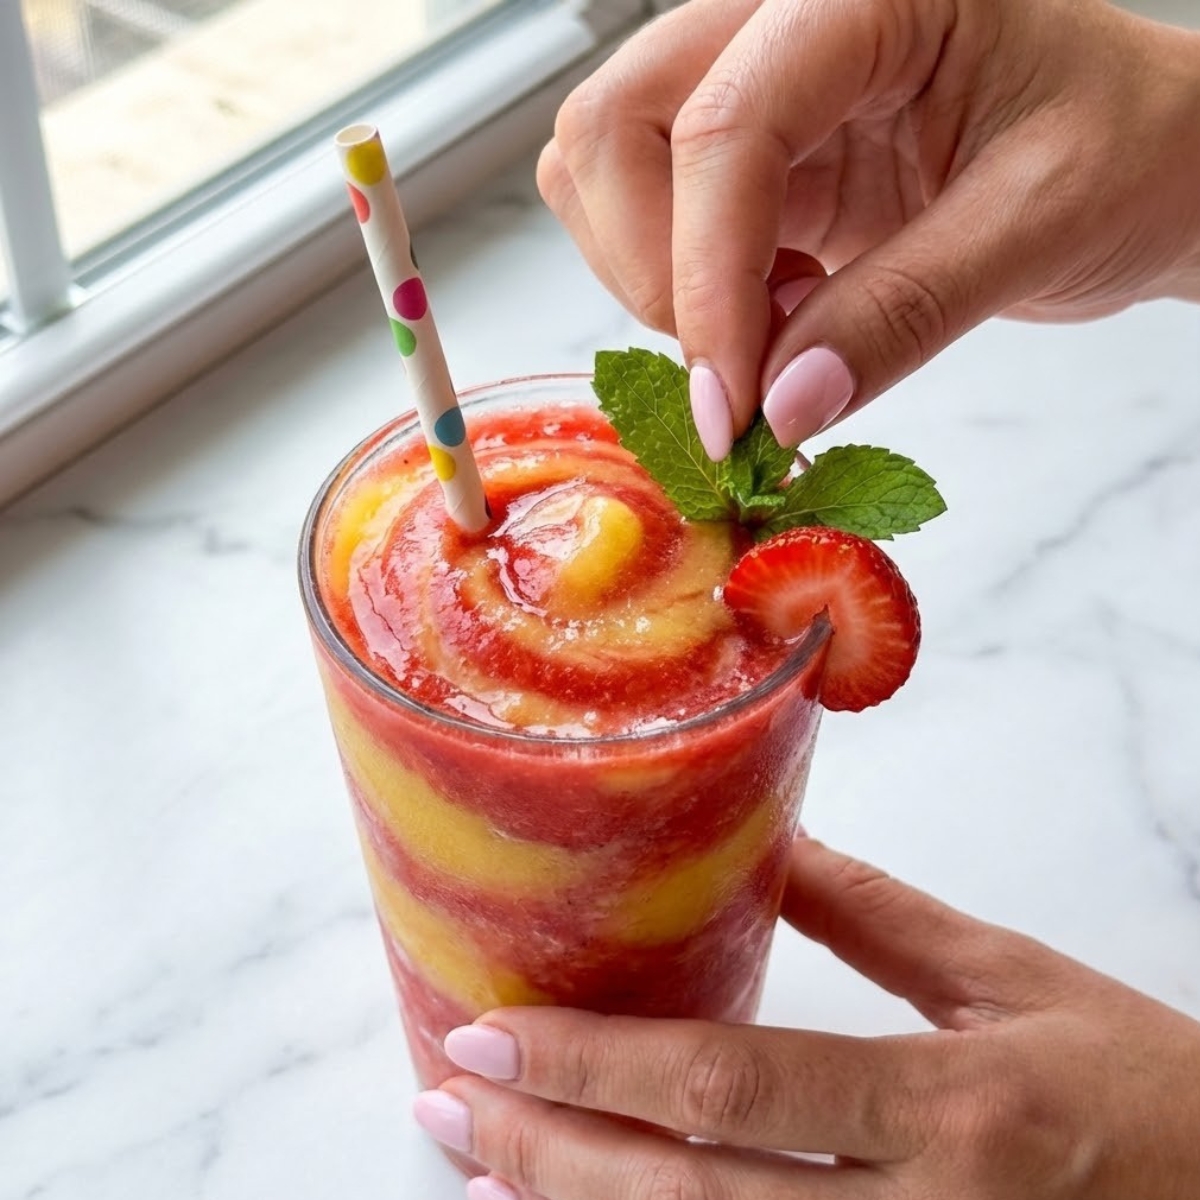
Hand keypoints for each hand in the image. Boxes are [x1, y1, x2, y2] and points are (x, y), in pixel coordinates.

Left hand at [415, 837, 1199, 1198]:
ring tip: (478, 1174)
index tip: (493, 1038)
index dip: (600, 1068)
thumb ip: (878, 917)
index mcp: (951, 1109)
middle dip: (551, 1157)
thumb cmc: (1143, 1086)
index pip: (737, 1089)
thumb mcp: (1010, 980)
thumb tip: (769, 842)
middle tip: (445, 1106)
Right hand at [538, 0, 1199, 457]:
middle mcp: (784, 23)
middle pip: (613, 126)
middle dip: (652, 269)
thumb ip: (903, 315)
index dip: (707, 277)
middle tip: (738, 371)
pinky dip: (679, 292)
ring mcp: (754, 89)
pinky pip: (644, 222)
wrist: (1139, 159)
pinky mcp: (751, 161)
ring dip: (653, 281)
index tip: (732, 407)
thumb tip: (779, 409)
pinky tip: (772, 316)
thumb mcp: (1040, 225)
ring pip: (601, 171)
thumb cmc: (1124, 151)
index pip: (725, 124)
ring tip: (774, 328)